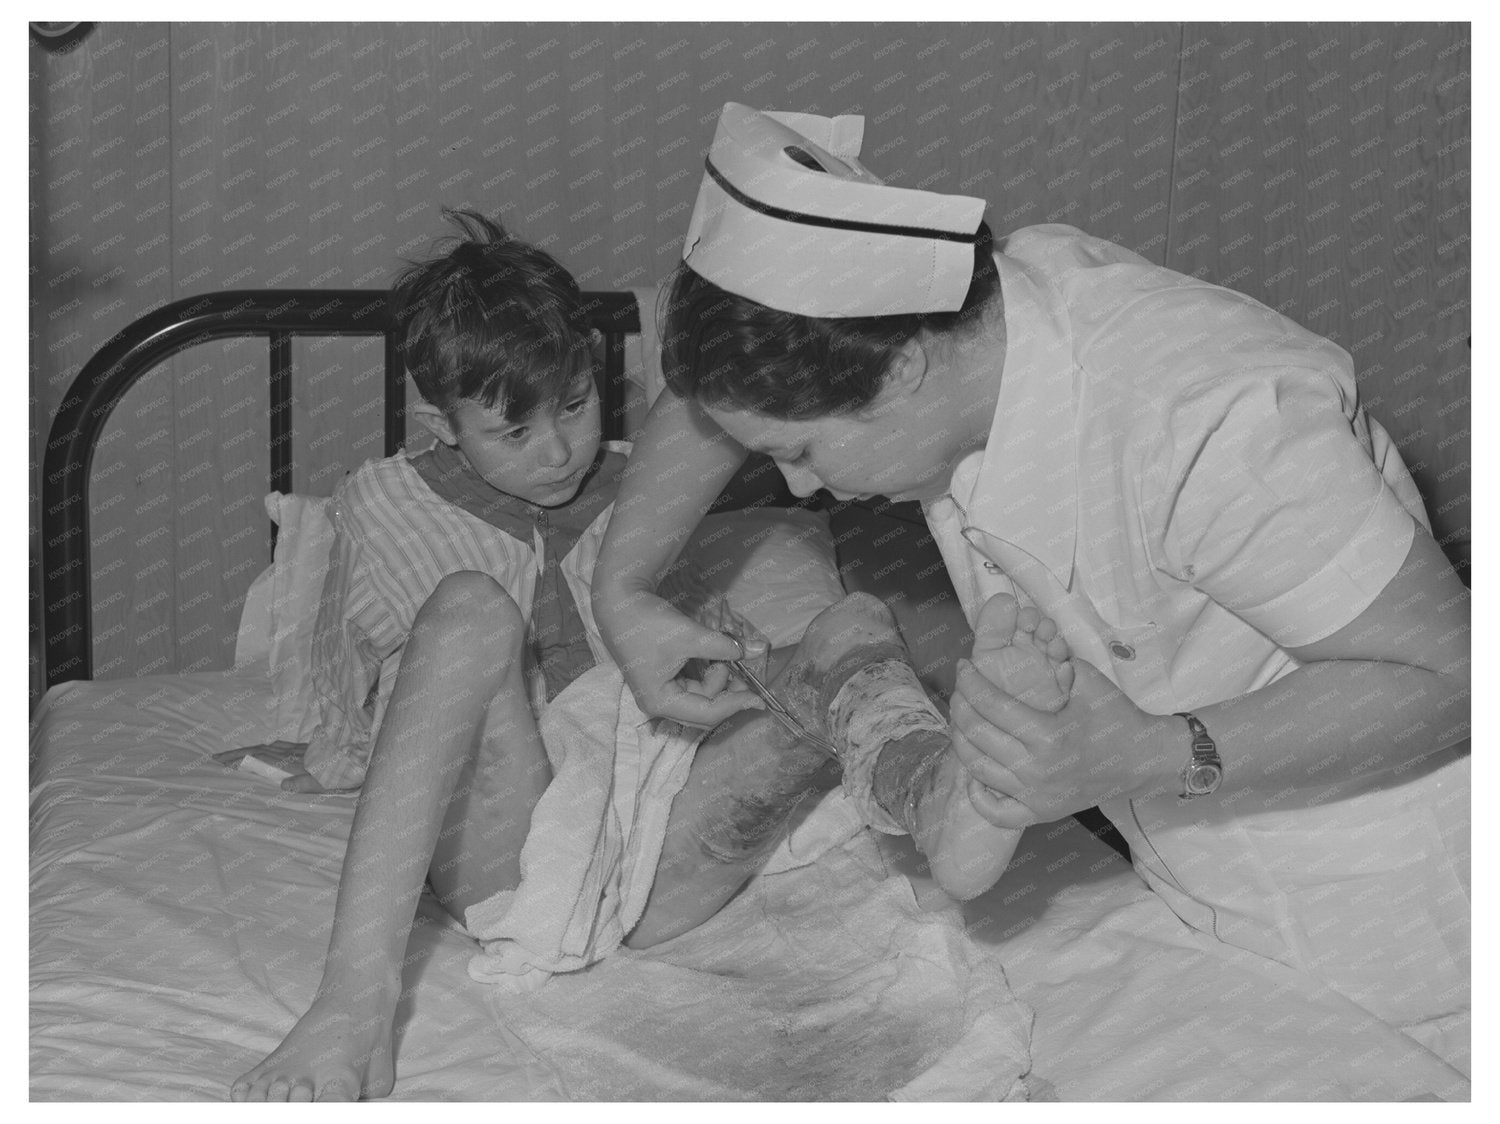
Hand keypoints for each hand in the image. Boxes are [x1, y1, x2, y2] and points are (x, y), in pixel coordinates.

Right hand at [214, 741, 342, 793]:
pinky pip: (282, 746)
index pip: (260, 758)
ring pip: (270, 747)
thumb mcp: (326, 781)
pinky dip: (269, 747)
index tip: (219, 761)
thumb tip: (282, 785)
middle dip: (238, 753)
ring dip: (251, 749)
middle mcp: (294, 753)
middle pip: (260, 750)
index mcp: (293, 761)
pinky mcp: (309, 749)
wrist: (364, 753)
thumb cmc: (344, 770)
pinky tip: (270, 748)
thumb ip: (304, 783)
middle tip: (217, 757)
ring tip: (237, 753)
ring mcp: (301, 749)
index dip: (239, 758)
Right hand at [599, 586, 764, 726]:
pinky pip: (693, 685)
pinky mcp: (663, 679)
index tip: (759, 697)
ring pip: (700, 696)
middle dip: (727, 693)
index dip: (735, 704)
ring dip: (718, 680)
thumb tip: (757, 650)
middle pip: (704, 708)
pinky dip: (708, 674)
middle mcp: (658, 703)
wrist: (620, 602)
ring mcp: (660, 692)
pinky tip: (717, 660)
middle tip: (748, 674)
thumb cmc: (650, 623)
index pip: (706, 713)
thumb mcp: (690, 636)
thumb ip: (724, 647)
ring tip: (726, 656)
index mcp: (660, 702)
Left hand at [948, 657, 1176, 828]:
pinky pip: (996, 812)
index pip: (990, 705)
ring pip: (977, 769)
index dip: (970, 682)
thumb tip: (1018, 640)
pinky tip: (973, 773)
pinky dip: (978, 795)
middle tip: (960, 689)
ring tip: (961, 720)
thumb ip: (1051, 661)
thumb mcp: (1087, 680)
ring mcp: (1036, 795)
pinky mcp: (1040, 812)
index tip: (963, 667)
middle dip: (960, 706)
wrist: (1144, 760)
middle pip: (976, 735)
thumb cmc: (1115, 716)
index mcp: (1048, 734)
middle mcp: (1036, 769)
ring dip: (961, 741)